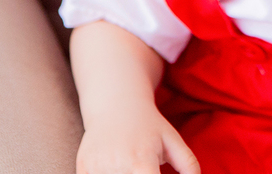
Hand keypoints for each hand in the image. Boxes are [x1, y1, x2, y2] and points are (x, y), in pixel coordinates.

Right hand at [75, 107, 198, 173]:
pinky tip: (116, 167)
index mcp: (142, 164)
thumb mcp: (173, 142)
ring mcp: (95, 169)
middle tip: (145, 169)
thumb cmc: (149, 126)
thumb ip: (188, 165)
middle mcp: (116, 168)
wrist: (115, 104)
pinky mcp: (82, 169)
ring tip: (130, 167)